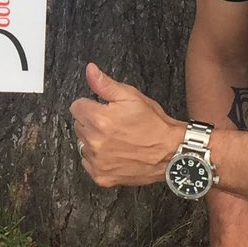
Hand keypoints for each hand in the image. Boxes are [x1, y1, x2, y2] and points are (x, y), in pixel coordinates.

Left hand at [69, 63, 182, 187]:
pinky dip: (98, 159)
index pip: (76, 107)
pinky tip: (114, 154)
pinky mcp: (101, 176)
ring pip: (82, 145)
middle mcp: (94, 142)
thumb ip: (105, 84)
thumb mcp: (131, 97)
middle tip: (113, 124)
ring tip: (115, 139)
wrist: (171, 152)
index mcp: (99, 119)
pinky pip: (88, 163)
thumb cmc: (154, 125)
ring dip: (93, 141)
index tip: (103, 109)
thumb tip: (90, 70)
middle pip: (78, 125)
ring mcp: (97, 162)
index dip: (91, 105)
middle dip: (92, 122)